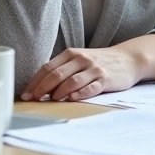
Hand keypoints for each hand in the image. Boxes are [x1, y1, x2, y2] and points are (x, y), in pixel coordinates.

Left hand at [21, 47, 140, 101]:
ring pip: (71, 81)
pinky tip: (71, 99)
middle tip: (33, 100)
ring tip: (51, 101)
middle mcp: (81, 59)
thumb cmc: (100, 62)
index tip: (26, 94)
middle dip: (41, 88)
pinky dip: (78, 94)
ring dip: (58, 93)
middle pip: (56, 75)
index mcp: (71, 53)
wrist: (129, 58)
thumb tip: (41, 88)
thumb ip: (63, 70)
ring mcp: (94, 69)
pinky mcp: (105, 79)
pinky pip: (89, 88)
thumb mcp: (80, 60)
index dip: (35, 82)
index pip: (48, 68)